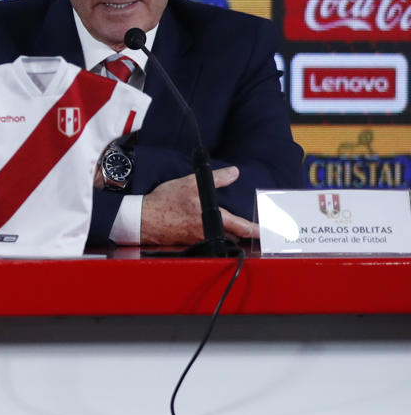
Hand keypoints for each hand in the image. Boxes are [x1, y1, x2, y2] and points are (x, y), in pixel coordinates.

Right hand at [138, 166, 259, 246]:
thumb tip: (234, 173)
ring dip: (228, 233)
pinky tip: (206, 226)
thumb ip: (216, 179)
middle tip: (254, 228)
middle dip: (244, 233)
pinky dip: (211, 233)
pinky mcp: (188, 241)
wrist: (143, 219)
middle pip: (234, 236)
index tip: (272, 232)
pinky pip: (207, 238)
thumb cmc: (165, 203)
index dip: (259, 230)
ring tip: (232, 226)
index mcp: (213, 219)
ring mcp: (199, 239)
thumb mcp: (191, 183)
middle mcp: (209, 232)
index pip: (244, 228)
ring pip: (220, 238)